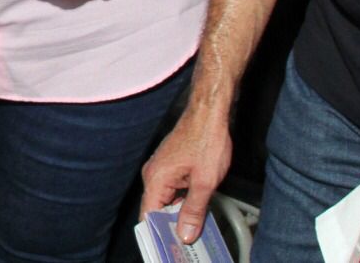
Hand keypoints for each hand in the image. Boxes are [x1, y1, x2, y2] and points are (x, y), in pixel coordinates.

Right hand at [140, 104, 233, 243]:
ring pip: (166, 201)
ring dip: (179, 214)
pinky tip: (195, 209)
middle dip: (171, 227)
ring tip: (193, 229)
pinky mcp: (171, 165)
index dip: (159, 235)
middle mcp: (153, 174)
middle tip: (186, 242)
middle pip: (157, 210)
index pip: (149, 217)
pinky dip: (182, 201)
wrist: (210, 112)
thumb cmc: (206, 138)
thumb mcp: (205, 181)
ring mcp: (161, 168)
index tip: (170, 249)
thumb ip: (193, 210)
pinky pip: (172, 190)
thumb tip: (184, 232)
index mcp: (156, 178)